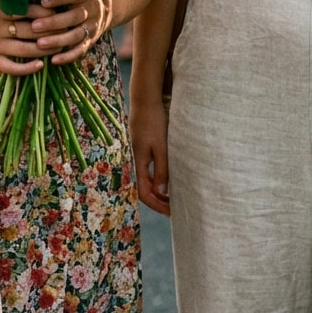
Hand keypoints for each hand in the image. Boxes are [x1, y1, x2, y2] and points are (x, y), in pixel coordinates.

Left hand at [25, 0, 113, 66]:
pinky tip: (53, 60)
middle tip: (34, 26)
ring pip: (76, 35)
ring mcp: (92, 28)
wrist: (106, 10)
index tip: (42, 2)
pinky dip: (67, 57)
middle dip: (53, 22)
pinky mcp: (91, 42)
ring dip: (57, 40)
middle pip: (73, 17)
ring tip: (39, 44)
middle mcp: (91, 11)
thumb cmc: (79, 0)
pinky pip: (80, 51)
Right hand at [131, 98, 170, 216]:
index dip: (157, 205)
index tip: (171, 212)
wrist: (145, 100)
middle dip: (159, 200)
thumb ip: (161, 169)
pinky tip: (168, 176)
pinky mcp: (142, 146)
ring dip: (159, 189)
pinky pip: (149, 168)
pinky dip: (158, 177)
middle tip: (174, 208)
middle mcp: (136, 160)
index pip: (145, 193)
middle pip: (145, 188)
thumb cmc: (154, 122)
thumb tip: (162, 193)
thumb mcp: (161, 147)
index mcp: (139, 163)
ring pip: (147, 178)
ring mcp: (138, 153)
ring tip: (173, 195)